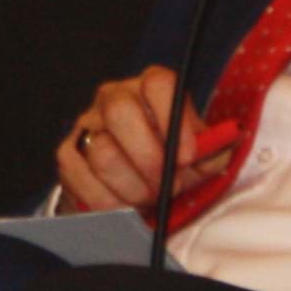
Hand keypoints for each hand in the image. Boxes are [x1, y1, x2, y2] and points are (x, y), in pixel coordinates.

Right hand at [55, 66, 234, 218]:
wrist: (132, 183)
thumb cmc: (169, 161)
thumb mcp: (196, 154)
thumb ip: (213, 148)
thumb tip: (222, 142)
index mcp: (149, 87)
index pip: (159, 84)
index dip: (175, 121)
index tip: (187, 157)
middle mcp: (113, 97)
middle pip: (120, 113)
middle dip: (149, 160)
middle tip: (167, 187)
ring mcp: (86, 124)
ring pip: (102, 153)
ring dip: (132, 187)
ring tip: (148, 199)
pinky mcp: (67, 154)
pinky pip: (81, 178)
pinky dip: (107, 201)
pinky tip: (123, 206)